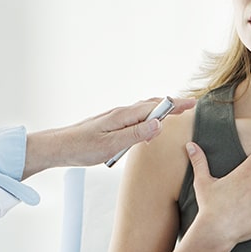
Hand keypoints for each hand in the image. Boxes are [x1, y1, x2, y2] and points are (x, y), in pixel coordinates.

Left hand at [22, 97, 194, 177]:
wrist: (58, 147)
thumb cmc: (82, 147)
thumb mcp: (111, 145)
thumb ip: (136, 135)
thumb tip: (159, 125)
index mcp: (123, 116)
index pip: (155, 107)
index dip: (175, 105)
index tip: (192, 104)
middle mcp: (120, 114)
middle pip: (151, 105)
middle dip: (170, 105)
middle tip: (189, 106)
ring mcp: (115, 118)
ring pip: (143, 111)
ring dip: (160, 110)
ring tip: (174, 113)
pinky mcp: (110, 125)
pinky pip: (135, 118)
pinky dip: (148, 118)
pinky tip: (148, 127)